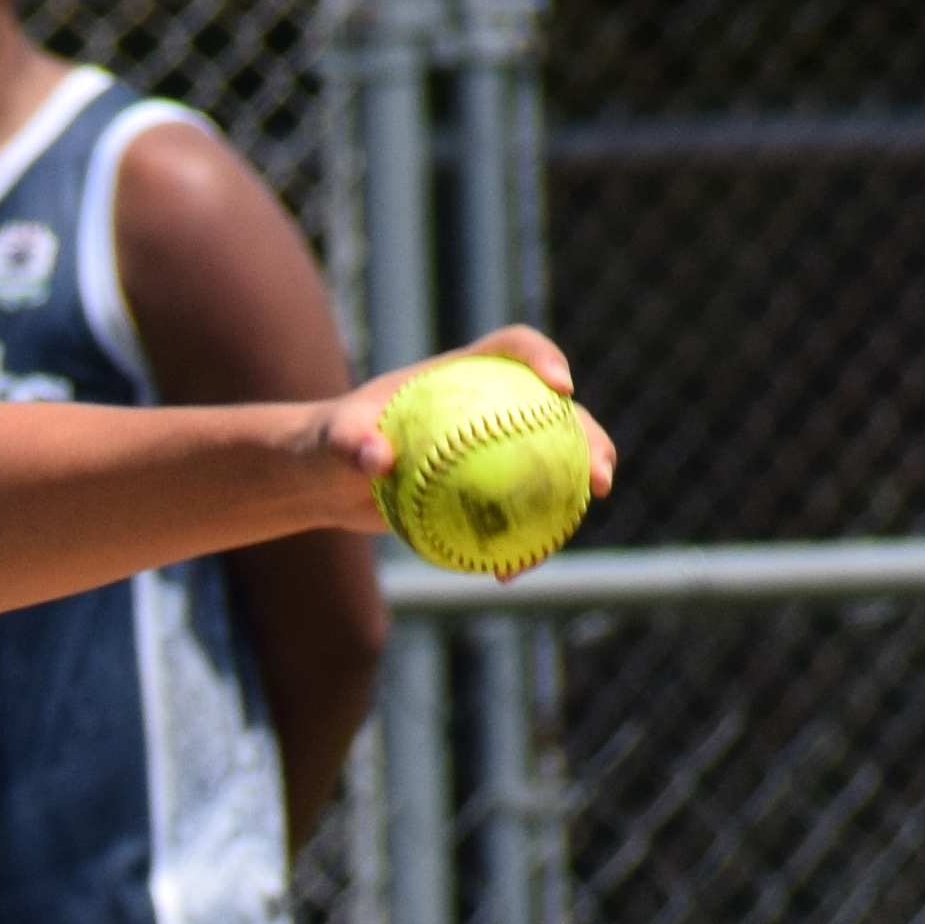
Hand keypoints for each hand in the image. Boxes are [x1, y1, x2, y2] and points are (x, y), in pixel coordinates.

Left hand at [294, 328, 610, 523]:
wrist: (326, 479)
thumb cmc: (328, 443)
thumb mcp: (331, 440)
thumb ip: (350, 441)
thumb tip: (377, 460)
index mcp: (462, 372)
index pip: (514, 350)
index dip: (545, 359)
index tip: (561, 389)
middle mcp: (488, 405)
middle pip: (556, 413)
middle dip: (591, 439)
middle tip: (599, 476)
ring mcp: (491, 449)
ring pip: (547, 467)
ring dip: (572, 497)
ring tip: (570, 530)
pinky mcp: (483, 489)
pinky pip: (512, 514)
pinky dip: (516, 541)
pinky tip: (506, 573)